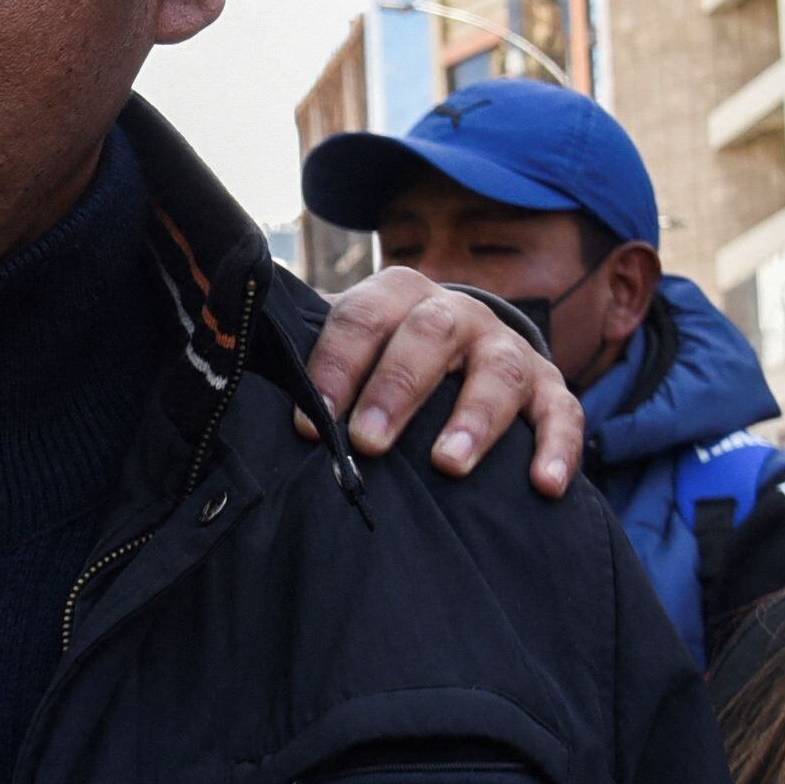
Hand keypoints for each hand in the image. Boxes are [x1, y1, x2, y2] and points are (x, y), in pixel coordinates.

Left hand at [300, 267, 584, 497]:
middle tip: (371, 443)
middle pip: (430, 335)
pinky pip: (562, 414)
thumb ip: (302, 369)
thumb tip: (222, 388)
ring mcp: (507, 351)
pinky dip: (557, 448)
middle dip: (398, 388)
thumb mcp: (347, 357)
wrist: (460, 358)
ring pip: (497, 373)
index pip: (362, 317)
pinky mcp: (551, 391)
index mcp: (398, 297)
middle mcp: (457, 315)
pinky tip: (545, 486)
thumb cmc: (380, 369)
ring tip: (448, 465)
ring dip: (473, 418)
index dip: (334, 368)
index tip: (310, 427)